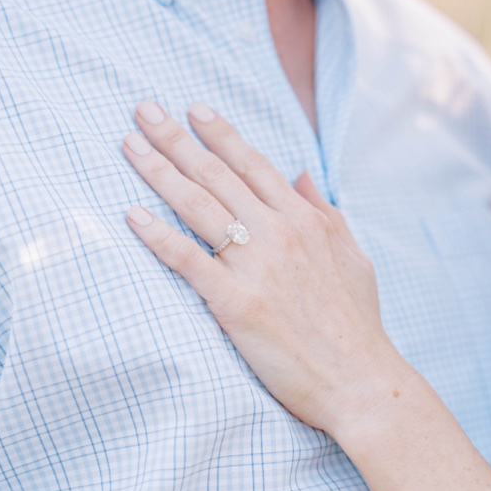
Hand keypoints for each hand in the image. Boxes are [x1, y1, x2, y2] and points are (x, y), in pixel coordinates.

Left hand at [121, 100, 413, 437]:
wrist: (362, 383)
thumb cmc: (355, 326)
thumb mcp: (353, 258)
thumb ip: (325, 212)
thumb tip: (303, 174)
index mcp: (306, 220)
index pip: (254, 164)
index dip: (220, 133)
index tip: (193, 107)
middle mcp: (280, 233)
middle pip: (216, 175)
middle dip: (176, 138)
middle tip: (143, 108)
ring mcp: (257, 267)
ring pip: (198, 206)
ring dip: (159, 171)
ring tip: (129, 144)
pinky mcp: (237, 304)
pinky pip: (188, 261)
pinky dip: (158, 236)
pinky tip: (131, 215)